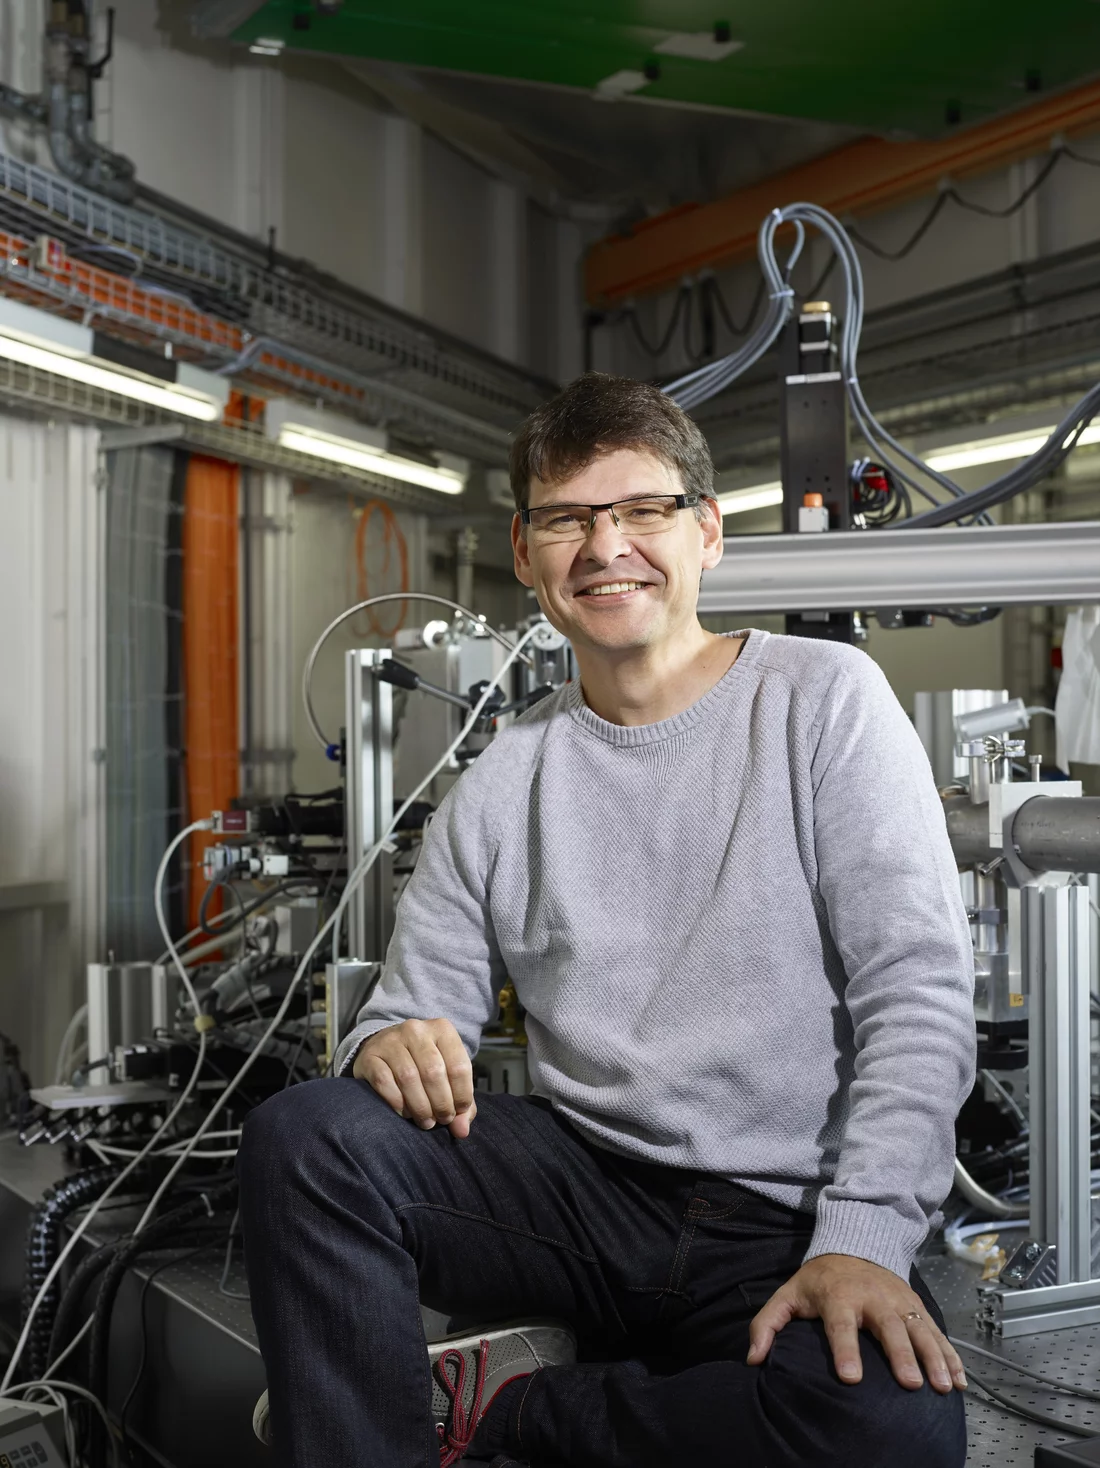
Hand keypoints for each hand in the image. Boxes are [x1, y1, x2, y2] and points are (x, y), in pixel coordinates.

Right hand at [352, 1018, 476, 1138]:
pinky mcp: (370, 1055)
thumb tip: (462, 1130)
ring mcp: (390, 1040)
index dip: (462, 1095)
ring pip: (409, 1078)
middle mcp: (416, 1030)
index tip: (458, 1111)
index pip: (459, 1066)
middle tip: (441, 1120)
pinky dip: (397, 1103)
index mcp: (442, 1029)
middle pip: (433, 1072)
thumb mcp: (447, 1074)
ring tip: (426, 1121)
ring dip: (420, 1107)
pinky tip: (405, 1112)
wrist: (385, 1048)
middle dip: (441, 1103)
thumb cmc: (422, 1064)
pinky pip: (384, 1082)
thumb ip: (460, 1101)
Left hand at [746, 1254, 967, 1394]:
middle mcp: (872, 1297)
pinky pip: (936, 1331)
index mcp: (838, 1296)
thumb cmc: (819, 1279)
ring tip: (942, 1386)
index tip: (850, 1378)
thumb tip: (753, 1359)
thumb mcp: (788, 1294)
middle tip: (910, 1384)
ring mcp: (898, 1300)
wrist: (854, 1243)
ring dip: (933, 1357)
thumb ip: (767, 1324)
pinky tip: (958, 1380)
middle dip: (900, 1355)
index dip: (845, 1350)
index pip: (840, 1324)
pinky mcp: (915, 1305)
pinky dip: (950, 1354)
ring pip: (918, 1329)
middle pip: (888, 1327)